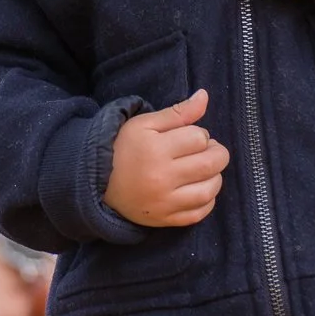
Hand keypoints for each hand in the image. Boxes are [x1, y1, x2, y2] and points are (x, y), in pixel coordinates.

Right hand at [103, 90, 228, 227]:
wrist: (98, 181)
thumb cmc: (124, 147)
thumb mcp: (145, 123)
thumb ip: (178, 112)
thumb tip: (205, 96)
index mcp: (156, 149)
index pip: (199, 138)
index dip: (201, 134)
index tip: (191, 137)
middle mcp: (161, 177)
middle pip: (210, 164)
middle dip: (217, 153)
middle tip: (207, 150)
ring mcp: (164, 202)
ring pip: (208, 190)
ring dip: (215, 177)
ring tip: (205, 170)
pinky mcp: (165, 219)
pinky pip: (199, 213)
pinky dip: (208, 201)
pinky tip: (200, 189)